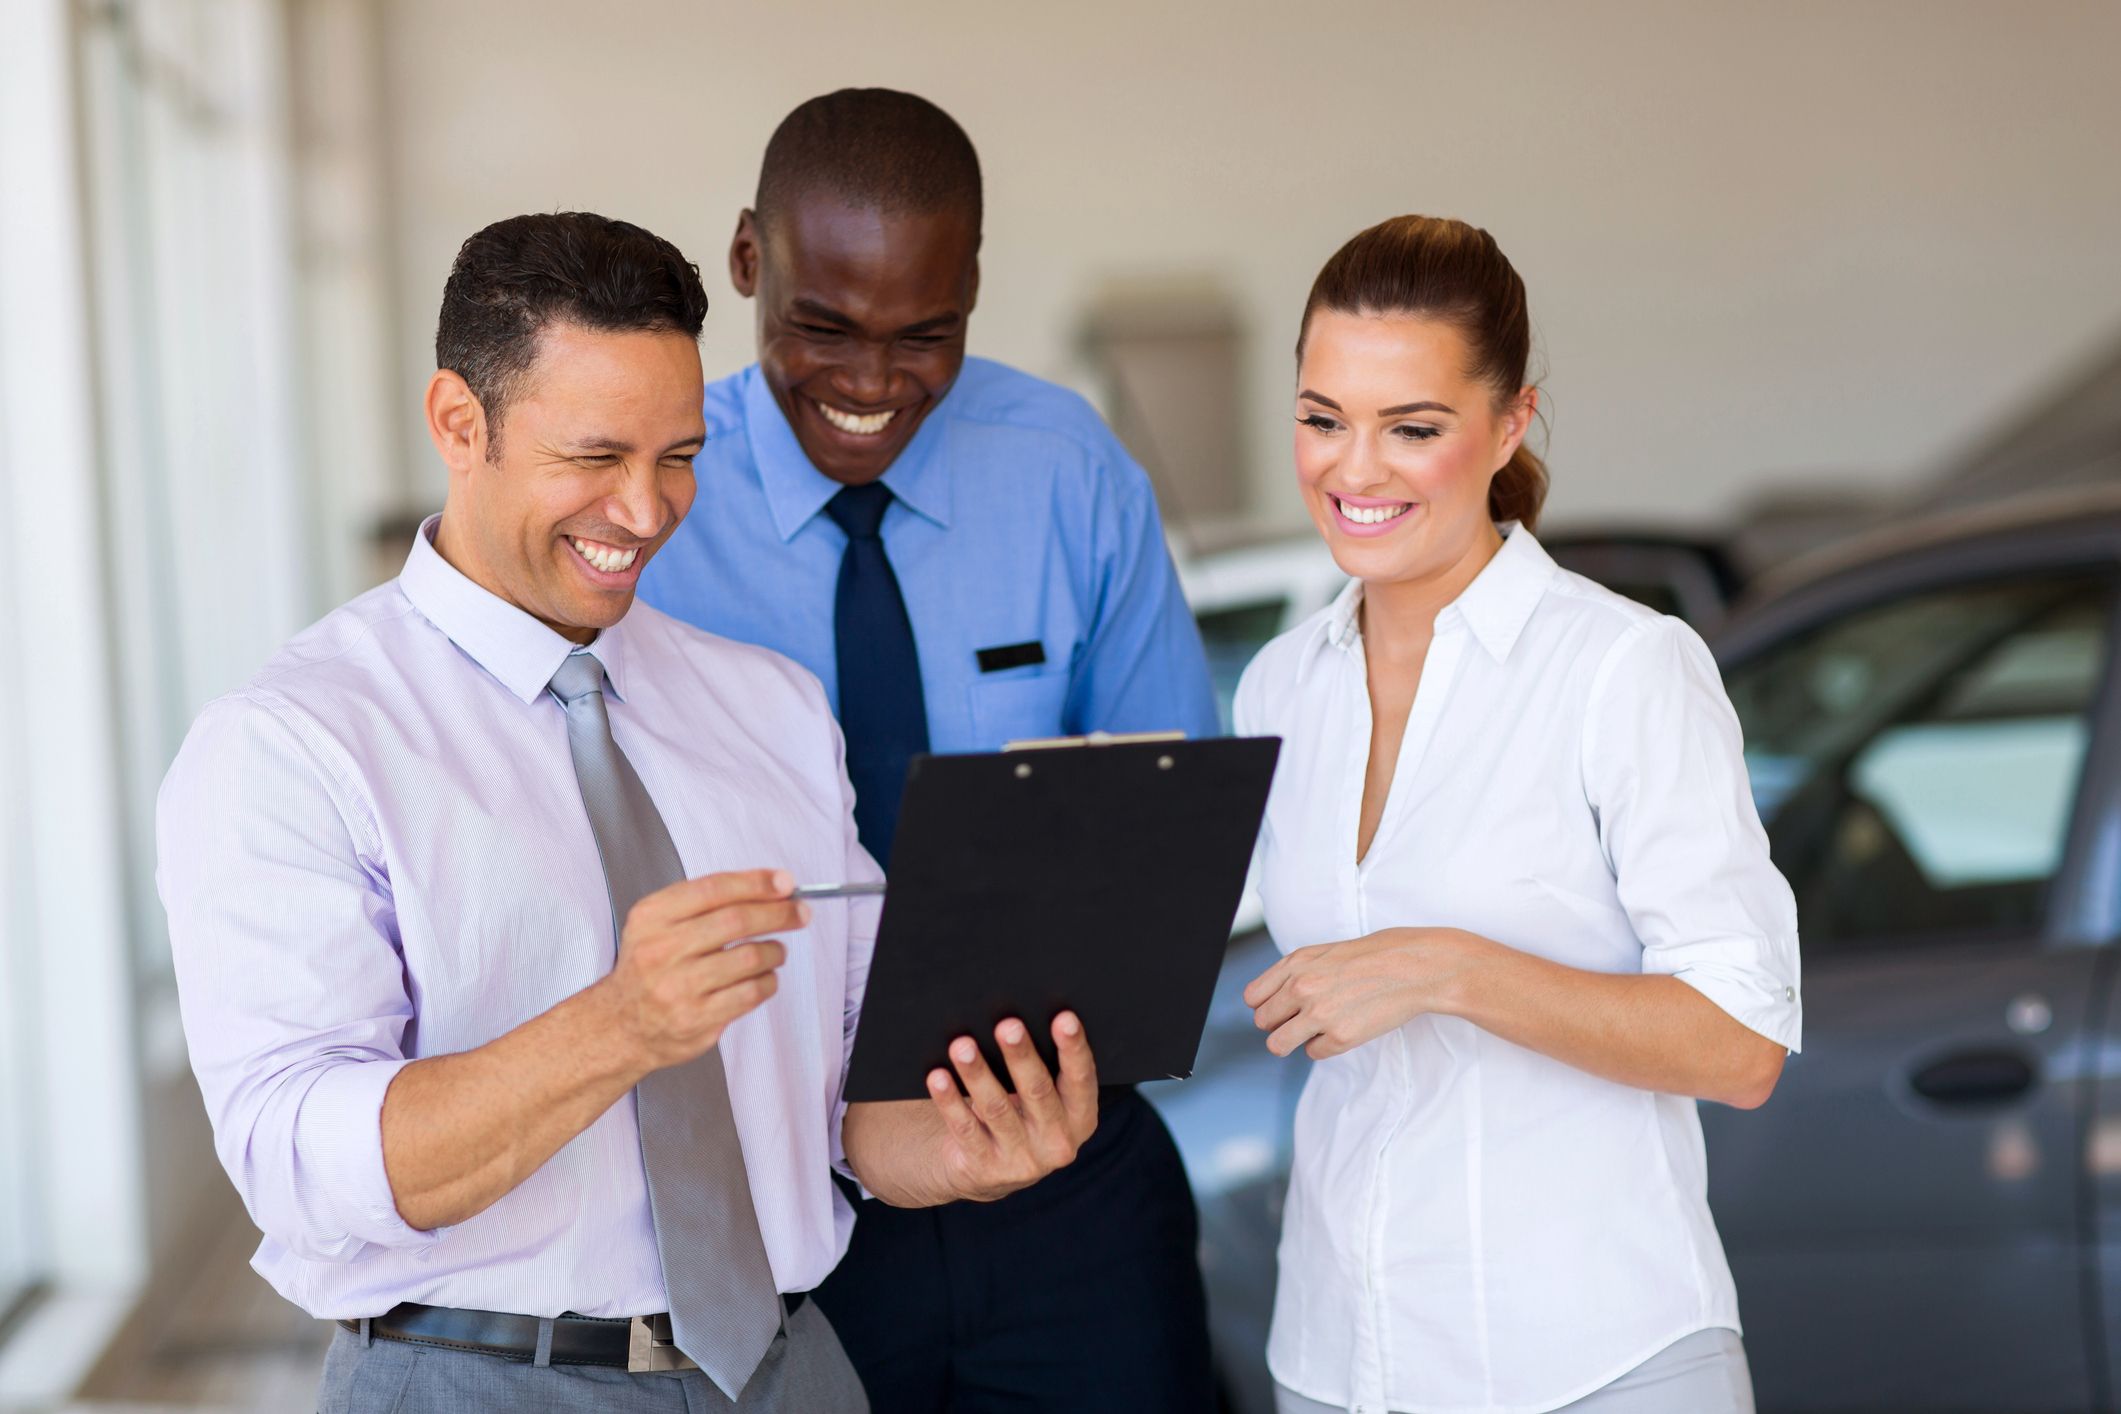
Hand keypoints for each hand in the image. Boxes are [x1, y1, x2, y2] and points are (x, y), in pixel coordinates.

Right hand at [599, 868, 802, 1071]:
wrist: (621, 1025)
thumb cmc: (650, 968)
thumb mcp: (660, 922)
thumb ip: (707, 901)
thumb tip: (772, 885)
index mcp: (652, 917)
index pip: (714, 889)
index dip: (757, 883)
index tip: (785, 883)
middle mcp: (660, 950)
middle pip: (736, 920)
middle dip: (778, 913)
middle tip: (799, 912)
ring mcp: (677, 987)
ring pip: (749, 957)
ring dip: (775, 951)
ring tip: (775, 951)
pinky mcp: (695, 1019)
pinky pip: (750, 993)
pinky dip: (768, 981)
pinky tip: (764, 977)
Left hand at [925, 1013, 1098, 1201]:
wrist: (991, 1167)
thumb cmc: (1022, 1112)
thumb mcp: (1045, 1099)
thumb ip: (1044, 1069)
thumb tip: (1014, 1024)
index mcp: (1081, 1118)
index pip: (1081, 1079)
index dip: (1074, 1048)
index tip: (1064, 1018)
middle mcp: (1058, 1142)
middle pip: (1038, 1091)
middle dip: (1021, 1055)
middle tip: (1007, 1026)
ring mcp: (1022, 1160)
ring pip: (996, 1108)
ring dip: (978, 1073)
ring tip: (963, 1046)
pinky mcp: (986, 1168)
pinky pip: (964, 1128)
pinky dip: (949, 1100)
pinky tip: (938, 1077)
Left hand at [1243, 927, 1483, 1059]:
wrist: (1417, 967)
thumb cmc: (1378, 955)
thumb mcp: (1328, 950)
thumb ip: (1297, 971)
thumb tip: (1273, 996)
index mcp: (1296, 963)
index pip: (1253, 998)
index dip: (1265, 1005)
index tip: (1280, 1009)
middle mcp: (1300, 988)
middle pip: (1263, 1022)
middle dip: (1279, 1024)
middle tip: (1304, 1020)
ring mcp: (1318, 1015)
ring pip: (1277, 1045)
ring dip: (1294, 1041)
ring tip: (1316, 1031)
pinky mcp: (1339, 1038)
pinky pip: (1313, 1053)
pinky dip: (1325, 1046)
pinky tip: (1345, 1029)